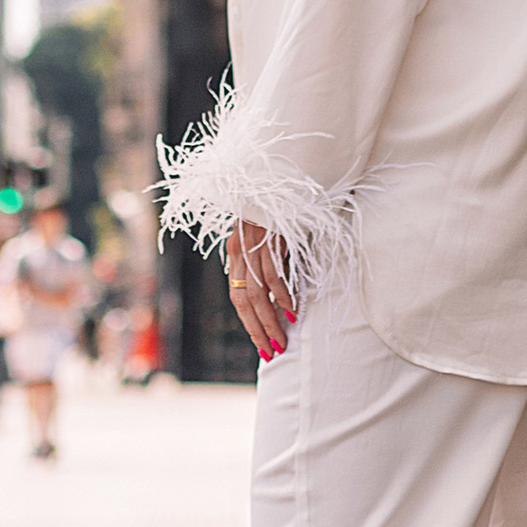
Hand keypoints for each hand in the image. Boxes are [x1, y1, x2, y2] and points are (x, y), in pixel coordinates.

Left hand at [226, 221, 296, 364]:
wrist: (276, 175)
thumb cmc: (276, 210)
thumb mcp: (265, 238)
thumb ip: (264, 263)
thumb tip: (276, 296)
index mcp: (235, 252)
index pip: (237, 297)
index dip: (248, 323)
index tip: (263, 345)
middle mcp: (239, 250)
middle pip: (245, 300)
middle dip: (258, 330)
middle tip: (273, 351)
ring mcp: (252, 243)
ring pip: (258, 292)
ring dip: (270, 319)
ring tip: (283, 338)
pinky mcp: (269, 236)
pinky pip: (273, 273)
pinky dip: (282, 294)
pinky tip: (291, 309)